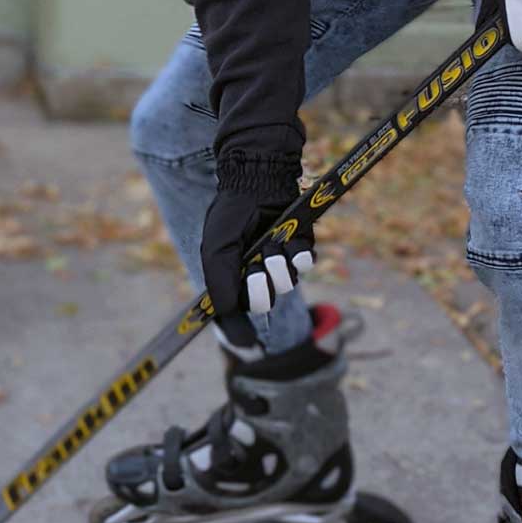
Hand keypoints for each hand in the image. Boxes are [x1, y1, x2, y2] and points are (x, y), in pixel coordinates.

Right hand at [201, 190, 314, 325]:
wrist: (257, 181)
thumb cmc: (231, 214)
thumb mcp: (216, 251)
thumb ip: (221, 286)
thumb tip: (230, 321)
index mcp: (232, 274)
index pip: (235, 310)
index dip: (238, 326)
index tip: (247, 341)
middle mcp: (256, 270)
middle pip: (264, 302)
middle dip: (260, 287)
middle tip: (255, 268)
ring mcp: (280, 260)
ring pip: (287, 284)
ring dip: (279, 265)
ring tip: (271, 244)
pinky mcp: (300, 246)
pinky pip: (305, 264)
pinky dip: (299, 255)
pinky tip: (290, 240)